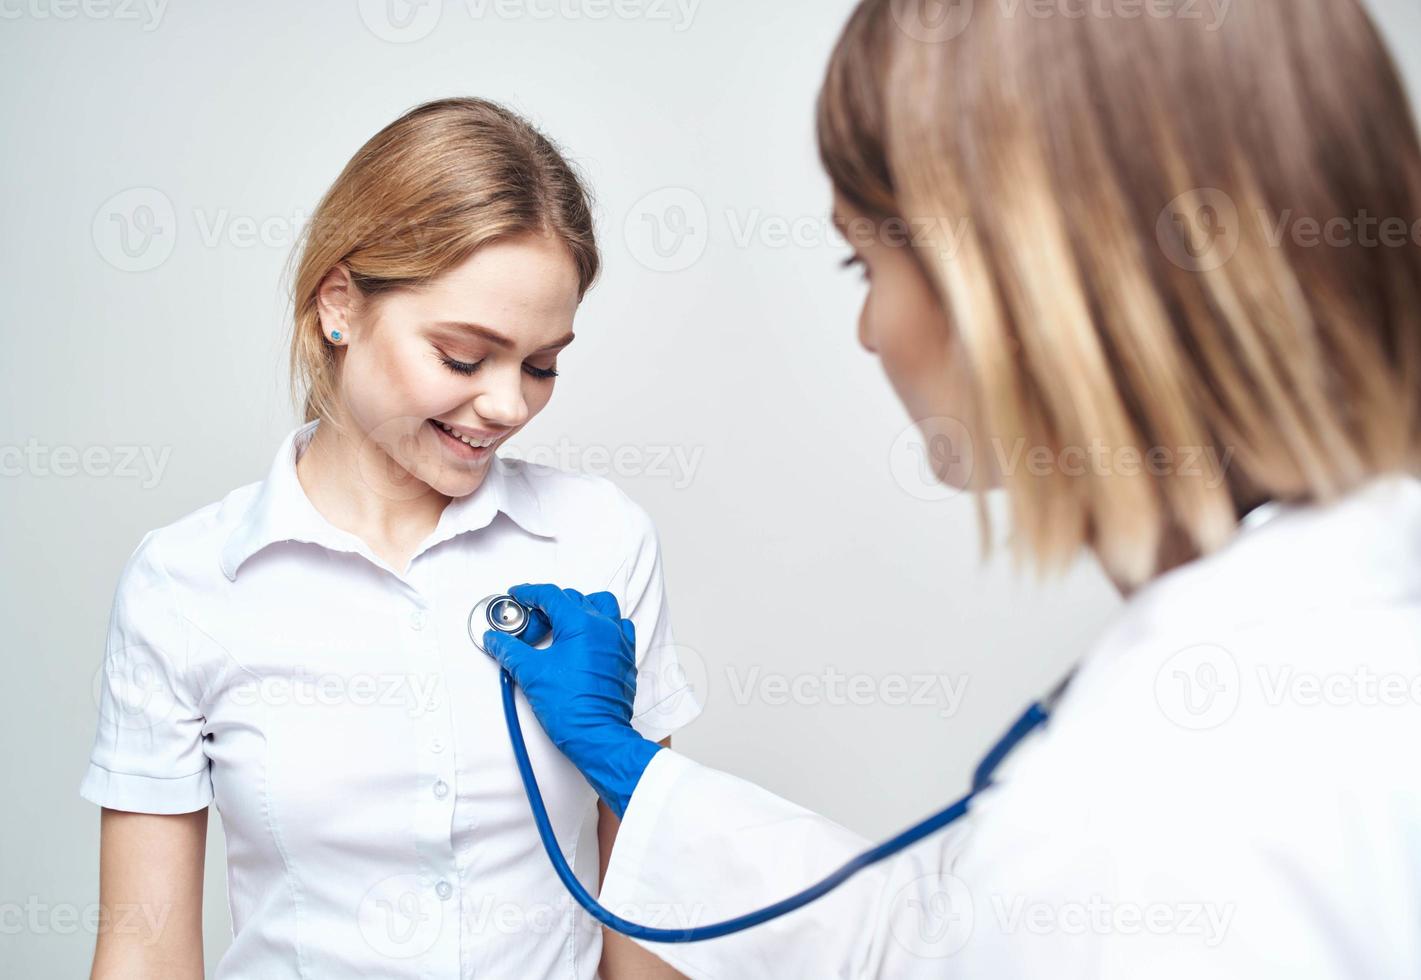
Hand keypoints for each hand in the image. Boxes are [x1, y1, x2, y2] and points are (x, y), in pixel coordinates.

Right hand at [482, 583, 661, 817]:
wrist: (597, 736)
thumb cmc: (571, 708)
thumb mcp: (531, 674)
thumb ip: (510, 651)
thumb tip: (495, 640)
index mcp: (582, 624)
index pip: (552, 595)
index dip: (529, 593)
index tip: (517, 595)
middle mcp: (605, 627)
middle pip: (573, 599)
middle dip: (547, 607)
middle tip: (529, 627)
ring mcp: (619, 642)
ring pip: (601, 606)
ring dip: (580, 609)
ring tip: (561, 626)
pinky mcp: (626, 658)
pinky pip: (618, 628)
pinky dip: (601, 626)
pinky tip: (586, 641)